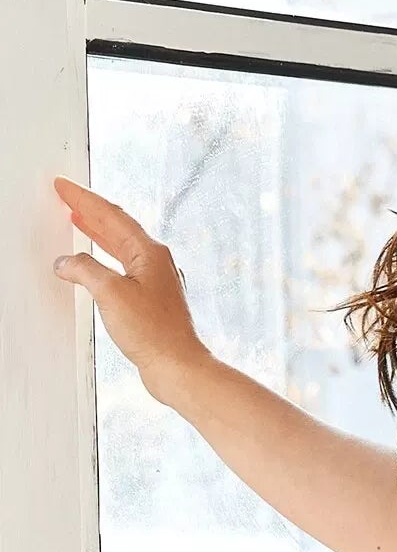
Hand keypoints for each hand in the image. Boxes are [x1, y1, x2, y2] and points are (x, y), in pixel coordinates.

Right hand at [51, 175, 208, 404]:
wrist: (177, 366)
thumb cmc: (155, 332)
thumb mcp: (111, 294)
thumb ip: (85, 271)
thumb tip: (68, 263)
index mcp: (149, 252)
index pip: (111, 215)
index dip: (84, 198)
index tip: (64, 186)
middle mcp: (155, 262)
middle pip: (117, 226)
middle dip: (90, 209)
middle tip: (68, 196)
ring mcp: (154, 280)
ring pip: (120, 245)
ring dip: (97, 231)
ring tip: (79, 219)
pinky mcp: (150, 299)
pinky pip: (122, 266)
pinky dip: (103, 257)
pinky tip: (95, 263)